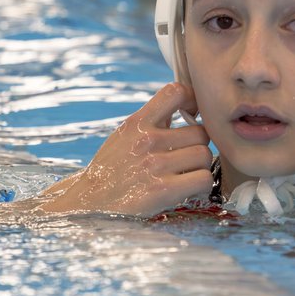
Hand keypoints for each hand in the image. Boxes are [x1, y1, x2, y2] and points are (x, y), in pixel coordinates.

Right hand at [37, 83, 211, 215]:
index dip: (194, 100)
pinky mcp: (163, 190)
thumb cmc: (112, 169)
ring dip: (201, 167)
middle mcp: (147, 140)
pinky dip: (202, 185)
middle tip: (187, 158)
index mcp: (137, 122)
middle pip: (201, 133)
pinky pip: (204, 179)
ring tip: (187, 174)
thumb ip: (152, 120)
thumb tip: (185, 103)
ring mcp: (155, 165)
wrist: (89, 203)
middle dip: (198, 146)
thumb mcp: (125, 136)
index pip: (176, 92)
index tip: (193, 116)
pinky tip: (189, 188)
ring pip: (205, 156)